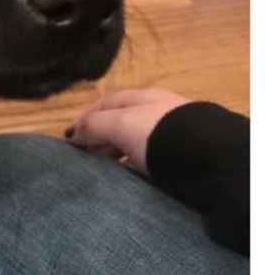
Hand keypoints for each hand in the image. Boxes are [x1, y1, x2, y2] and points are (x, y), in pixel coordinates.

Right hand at [65, 88, 190, 174]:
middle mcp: (158, 110)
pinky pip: (149, 158)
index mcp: (143, 96)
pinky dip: (134, 165)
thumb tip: (70, 133)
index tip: (68, 137)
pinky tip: (128, 177)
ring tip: (103, 170)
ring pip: (135, 140)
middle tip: (83, 156)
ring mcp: (172, 133)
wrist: (206, 158)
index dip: (85, 117)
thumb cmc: (158, 134)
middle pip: (121, 121)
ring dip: (117, 152)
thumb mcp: (120, 124)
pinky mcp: (181, 156)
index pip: (106, 102)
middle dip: (100, 136)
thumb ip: (93, 126)